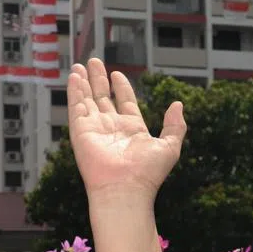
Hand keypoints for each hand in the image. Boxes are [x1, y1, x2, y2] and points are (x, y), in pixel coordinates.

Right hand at [67, 59, 186, 199]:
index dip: (121, 87)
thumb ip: (175, 125)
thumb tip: (178, 104)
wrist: (125, 189)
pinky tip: (75, 76)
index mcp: (132, 129)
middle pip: (103, 98)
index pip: (125, 102)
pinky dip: (74, 90)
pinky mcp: (80, 131)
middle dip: (99, 79)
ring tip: (81, 65)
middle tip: (95, 62)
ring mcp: (95, 129)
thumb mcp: (169, 146)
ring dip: (84, 82)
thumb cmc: (147, 173)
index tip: (118, 74)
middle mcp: (112, 127)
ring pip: (87, 100)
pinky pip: (76, 106)